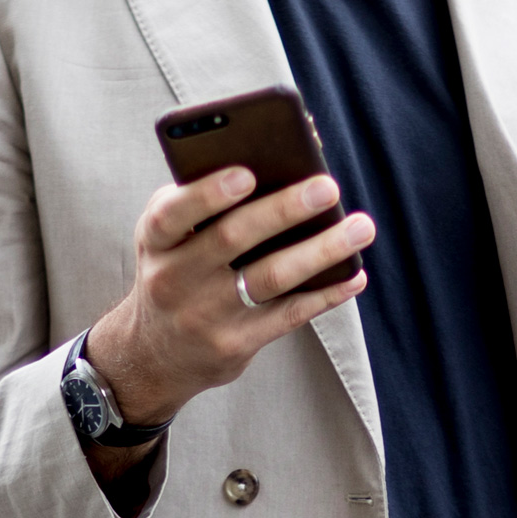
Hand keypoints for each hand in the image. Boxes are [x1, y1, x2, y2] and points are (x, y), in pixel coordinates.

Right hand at [84, 166, 373, 433]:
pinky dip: (326, 294)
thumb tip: (282, 164)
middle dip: (283, 210)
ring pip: (270, 277)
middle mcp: (173, 279)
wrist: (157, 353)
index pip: (172, 214)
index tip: (247, 174)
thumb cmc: (178, 269)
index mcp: (155, 240)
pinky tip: (355, 275)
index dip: (207, 194)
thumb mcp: (170, 236)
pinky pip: (289, 314)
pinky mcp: (235, 344)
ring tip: (361, 227)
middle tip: (327, 187)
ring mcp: (205, 315)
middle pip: (232, 239)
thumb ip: (204, 202)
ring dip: (321, 250)